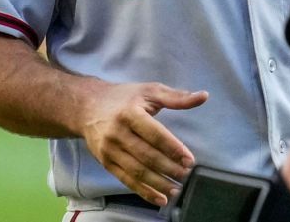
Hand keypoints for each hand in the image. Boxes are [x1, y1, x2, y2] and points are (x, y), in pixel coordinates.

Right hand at [77, 81, 209, 205]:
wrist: (86, 107)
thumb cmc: (123, 98)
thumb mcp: (149, 91)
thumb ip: (176, 97)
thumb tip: (203, 96)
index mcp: (130, 113)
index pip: (155, 134)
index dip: (173, 148)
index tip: (189, 160)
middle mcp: (117, 133)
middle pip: (146, 155)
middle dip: (168, 168)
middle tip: (186, 175)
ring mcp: (109, 150)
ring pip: (137, 171)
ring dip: (158, 183)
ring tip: (176, 189)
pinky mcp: (106, 162)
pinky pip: (126, 180)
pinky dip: (144, 192)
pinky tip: (160, 198)